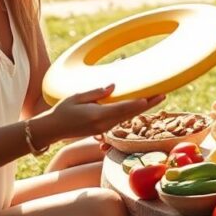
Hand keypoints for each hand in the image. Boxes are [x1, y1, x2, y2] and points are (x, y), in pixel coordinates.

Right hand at [42, 84, 164, 141]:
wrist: (52, 129)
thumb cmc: (62, 110)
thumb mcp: (77, 97)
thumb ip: (96, 92)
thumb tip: (113, 86)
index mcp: (97, 116)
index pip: (121, 109)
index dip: (137, 104)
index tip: (149, 97)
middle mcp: (103, 124)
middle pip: (130, 114)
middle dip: (148, 105)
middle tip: (163, 95)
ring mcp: (103, 128)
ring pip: (128, 117)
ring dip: (142, 108)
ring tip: (157, 97)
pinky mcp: (102, 129)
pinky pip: (121, 119)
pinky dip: (132, 112)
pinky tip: (140, 104)